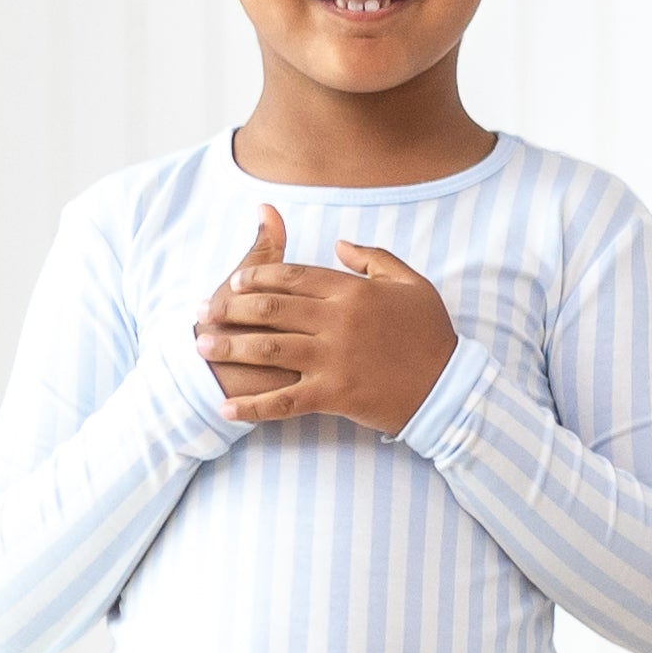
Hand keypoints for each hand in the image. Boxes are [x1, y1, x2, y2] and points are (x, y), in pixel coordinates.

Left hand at [194, 205, 460, 432]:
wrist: (450, 388)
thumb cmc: (432, 335)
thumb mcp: (411, 284)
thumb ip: (374, 258)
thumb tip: (339, 243)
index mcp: (353, 291)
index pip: (293, 276)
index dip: (258, 277)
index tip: (234, 281)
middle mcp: (338, 321)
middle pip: (270, 308)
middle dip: (229, 308)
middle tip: (202, 312)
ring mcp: (333, 359)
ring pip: (268, 348)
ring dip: (229, 348)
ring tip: (201, 348)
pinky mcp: (334, 395)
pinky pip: (284, 401)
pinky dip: (252, 407)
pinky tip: (226, 409)